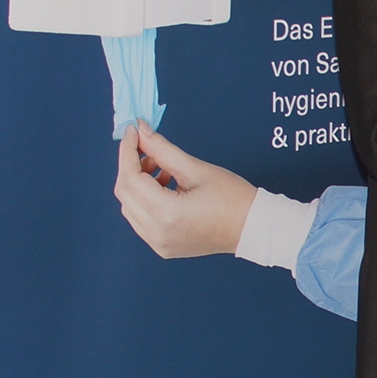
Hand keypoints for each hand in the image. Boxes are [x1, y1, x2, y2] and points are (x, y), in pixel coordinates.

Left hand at [112, 125, 253, 257]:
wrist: (252, 227)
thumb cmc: (233, 200)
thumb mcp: (196, 168)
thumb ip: (162, 149)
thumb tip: (141, 131)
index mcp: (166, 214)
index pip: (130, 178)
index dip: (127, 151)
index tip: (133, 132)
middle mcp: (157, 233)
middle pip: (124, 193)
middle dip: (131, 166)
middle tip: (147, 147)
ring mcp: (158, 243)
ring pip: (129, 206)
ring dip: (138, 184)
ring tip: (162, 169)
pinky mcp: (162, 246)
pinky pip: (140, 219)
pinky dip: (145, 200)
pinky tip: (164, 187)